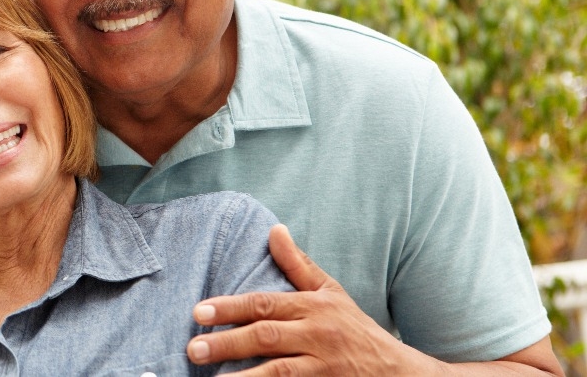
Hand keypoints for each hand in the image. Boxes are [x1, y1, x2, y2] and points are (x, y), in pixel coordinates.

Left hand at [186, 224, 427, 375]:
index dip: (230, 307)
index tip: (198, 312)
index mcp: (313, 307)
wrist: (400, 372)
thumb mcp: (331, 292)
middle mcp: (318, 335)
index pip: (265, 304)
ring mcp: (324, 367)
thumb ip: (298, 265)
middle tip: (193, 349)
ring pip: (280, 372)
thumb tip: (274, 228)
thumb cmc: (356, 329)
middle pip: (267, 337)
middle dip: (228, 343)